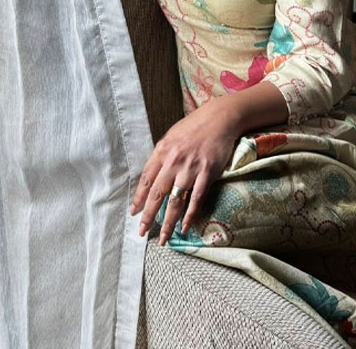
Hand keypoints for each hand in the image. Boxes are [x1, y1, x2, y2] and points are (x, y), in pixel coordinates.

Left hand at [129, 96, 239, 245]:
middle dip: (148, 216)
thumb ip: (162, 156)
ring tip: (164, 237)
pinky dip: (190, 214)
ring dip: (168, 222)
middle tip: (142, 232)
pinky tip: (185, 226)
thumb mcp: (172, 137)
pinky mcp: (208, 172)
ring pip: (175, 201)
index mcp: (161, 152)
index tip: (134, 213)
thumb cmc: (196, 126)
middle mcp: (173, 161)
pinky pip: (196, 198)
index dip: (138, 199)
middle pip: (157, 195)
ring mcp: (191, 168)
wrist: (221, 117)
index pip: (146, 181)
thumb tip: (153, 176)